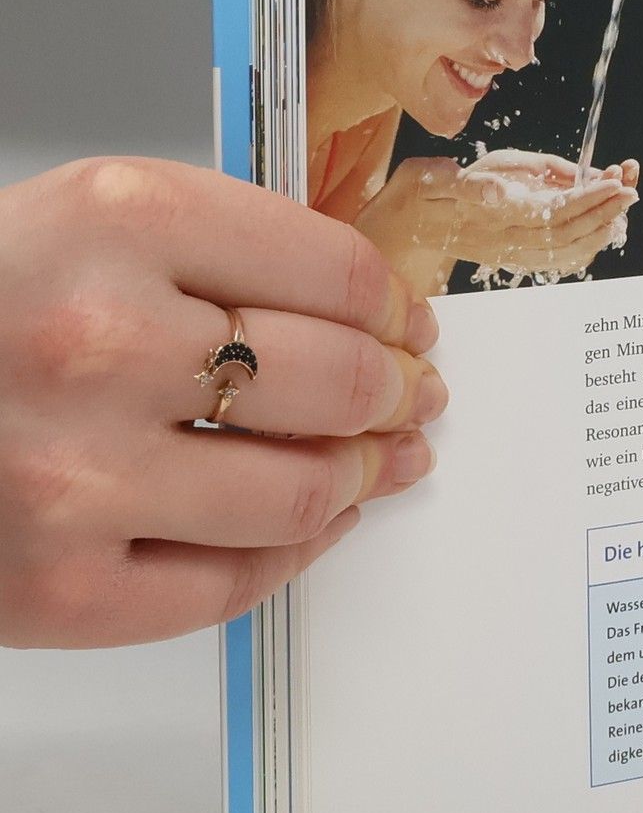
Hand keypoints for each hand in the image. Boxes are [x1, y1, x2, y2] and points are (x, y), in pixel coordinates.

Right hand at [0, 159, 444, 648]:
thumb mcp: (72, 224)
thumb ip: (214, 252)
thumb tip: (368, 312)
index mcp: (112, 224)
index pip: (336, 272)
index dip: (396, 308)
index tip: (410, 325)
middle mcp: (99, 344)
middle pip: (339, 381)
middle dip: (400, 393)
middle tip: (416, 397)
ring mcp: (76, 478)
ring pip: (304, 491)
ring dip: (369, 475)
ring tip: (386, 461)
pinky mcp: (55, 589)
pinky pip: (231, 583)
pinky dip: (295, 552)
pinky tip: (313, 523)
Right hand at [356, 150, 638, 292]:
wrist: (401, 229)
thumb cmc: (419, 194)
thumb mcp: (433, 178)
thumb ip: (468, 184)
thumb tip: (499, 191)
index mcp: (489, 220)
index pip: (550, 212)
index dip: (585, 198)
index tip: (613, 182)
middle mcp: (505, 242)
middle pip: (566, 232)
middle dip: (603, 211)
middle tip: (631, 190)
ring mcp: (511, 253)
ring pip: (567, 249)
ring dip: (599, 229)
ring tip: (623, 205)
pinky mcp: (515, 256)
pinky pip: (559, 258)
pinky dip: (586, 243)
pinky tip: (602, 225)